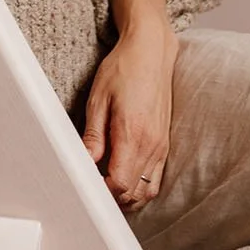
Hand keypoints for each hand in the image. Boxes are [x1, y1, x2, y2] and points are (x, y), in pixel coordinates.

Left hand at [82, 0, 177, 211]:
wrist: (151, 52)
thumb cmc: (122, 70)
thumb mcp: (98, 99)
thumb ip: (93, 136)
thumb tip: (84, 164)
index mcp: (133, 135)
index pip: (120, 185)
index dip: (101, 192)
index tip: (85, 184)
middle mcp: (152, 146)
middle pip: (133, 195)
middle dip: (111, 198)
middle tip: (90, 185)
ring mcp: (161, 147)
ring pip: (146, 193)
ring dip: (126, 196)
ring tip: (104, 183)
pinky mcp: (165, 144)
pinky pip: (155, 180)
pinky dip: (140, 187)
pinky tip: (122, 175)